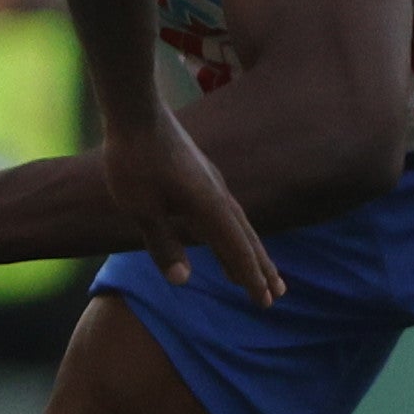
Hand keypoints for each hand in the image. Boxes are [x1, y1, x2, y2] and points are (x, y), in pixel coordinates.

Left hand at [97, 112, 279, 303]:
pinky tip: (230, 232)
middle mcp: (218, 194)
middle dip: (262, 268)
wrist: (136, 111)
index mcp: (208, 205)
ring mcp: (212, 181)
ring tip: (262, 270)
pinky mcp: (202, 173)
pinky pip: (227, 210)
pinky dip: (235, 230)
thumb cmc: (134, 161)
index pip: (236, 249)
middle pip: (246, 237)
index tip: (265, 303)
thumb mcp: (141, 208)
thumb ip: (162, 245)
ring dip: (252, 249)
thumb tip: (183, 280)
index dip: (252, 278)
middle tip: (279, 293)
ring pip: (239, 223)